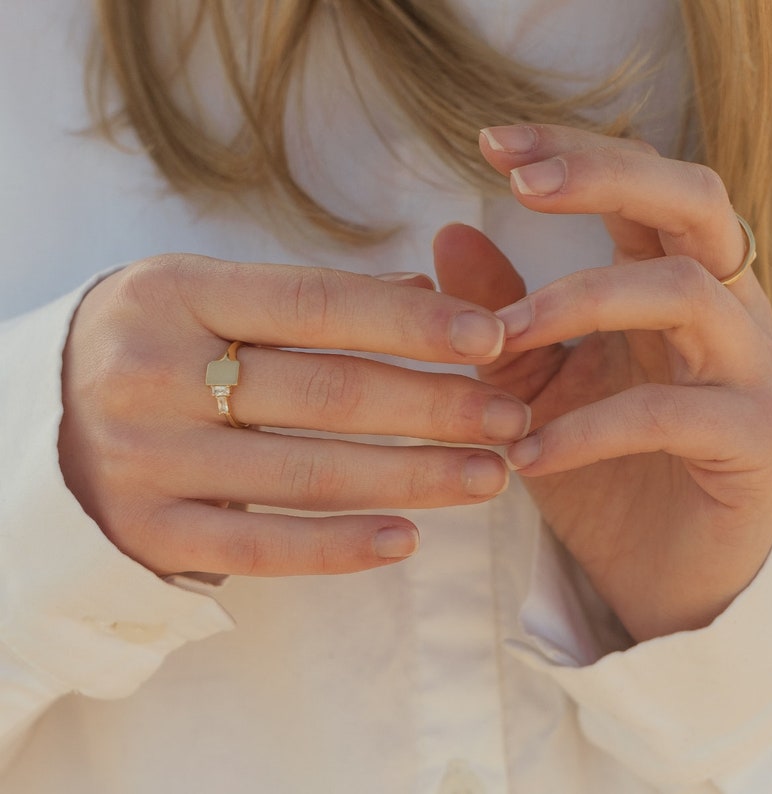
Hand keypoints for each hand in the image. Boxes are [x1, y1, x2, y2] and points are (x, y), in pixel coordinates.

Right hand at [59, 255, 531, 576]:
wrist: (37, 419)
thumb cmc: (150, 345)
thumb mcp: (204, 294)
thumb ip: (307, 297)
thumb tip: (425, 288)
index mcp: (175, 292)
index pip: (319, 304)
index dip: (415, 320)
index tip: (494, 335)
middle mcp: (152, 371)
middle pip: (328, 392)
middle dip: (435, 406)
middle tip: (510, 417)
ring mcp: (145, 459)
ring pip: (308, 473)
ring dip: (413, 476)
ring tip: (489, 475)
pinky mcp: (147, 532)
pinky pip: (262, 547)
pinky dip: (341, 546)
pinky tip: (409, 537)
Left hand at [434, 123, 771, 641]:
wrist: (655, 571)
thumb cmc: (597, 468)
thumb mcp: (534, 383)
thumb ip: (502, 314)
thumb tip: (447, 233)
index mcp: (672, 284)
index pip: (639, 187)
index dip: (574, 153)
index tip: (490, 142)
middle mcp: (725, 311)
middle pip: (692, 201)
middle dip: (605, 177)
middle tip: (520, 182)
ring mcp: (751, 371)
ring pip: (683, 293)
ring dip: (578, 304)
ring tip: (500, 341)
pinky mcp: (753, 441)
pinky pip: (670, 413)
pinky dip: (587, 427)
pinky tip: (525, 453)